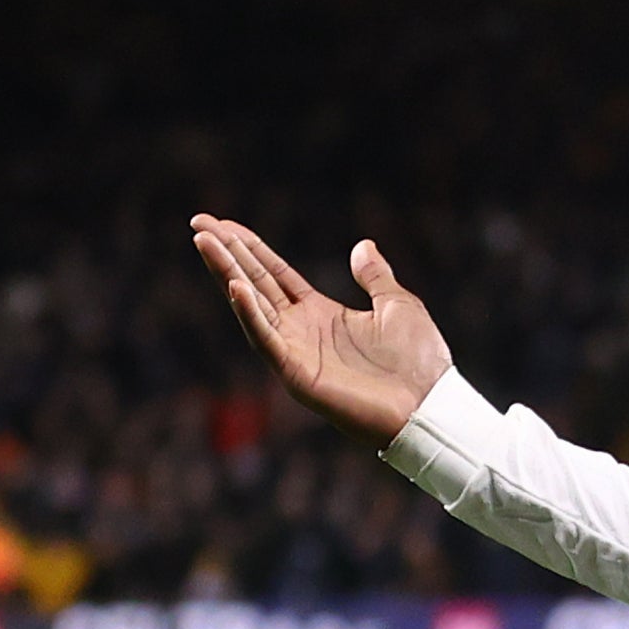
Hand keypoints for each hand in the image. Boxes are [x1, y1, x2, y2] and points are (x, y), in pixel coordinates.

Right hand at [189, 217, 452, 445]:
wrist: (429, 406)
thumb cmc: (419, 362)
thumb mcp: (398, 306)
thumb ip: (375, 277)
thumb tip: (363, 245)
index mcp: (320, 313)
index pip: (274, 274)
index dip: (250, 248)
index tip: (222, 223)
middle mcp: (301, 330)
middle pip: (254, 283)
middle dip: (226, 253)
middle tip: (198, 223)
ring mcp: (296, 352)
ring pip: (251, 306)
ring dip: (227, 274)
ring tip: (205, 243)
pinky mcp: (298, 375)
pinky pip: (267, 341)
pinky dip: (250, 315)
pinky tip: (235, 288)